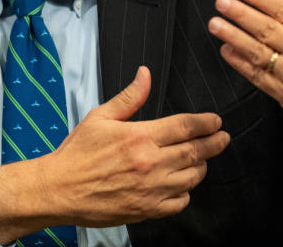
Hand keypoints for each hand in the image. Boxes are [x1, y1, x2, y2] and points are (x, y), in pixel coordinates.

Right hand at [0, 66, 229, 240]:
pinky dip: (186, 192)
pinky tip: (182, 184)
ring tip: (202, 159)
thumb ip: (129, 97)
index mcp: (140, 137)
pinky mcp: (147, 209)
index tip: (216, 121)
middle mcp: (150, 163)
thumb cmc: (77, 152)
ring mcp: (151, 189)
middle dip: (215, 143)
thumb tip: (145, 74)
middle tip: (223, 138)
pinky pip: (179, 202)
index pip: (185, 127)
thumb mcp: (100, 117)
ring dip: (201, 166)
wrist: (59, 188)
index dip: (206, 123)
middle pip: (196, 151)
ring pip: (192, 177)